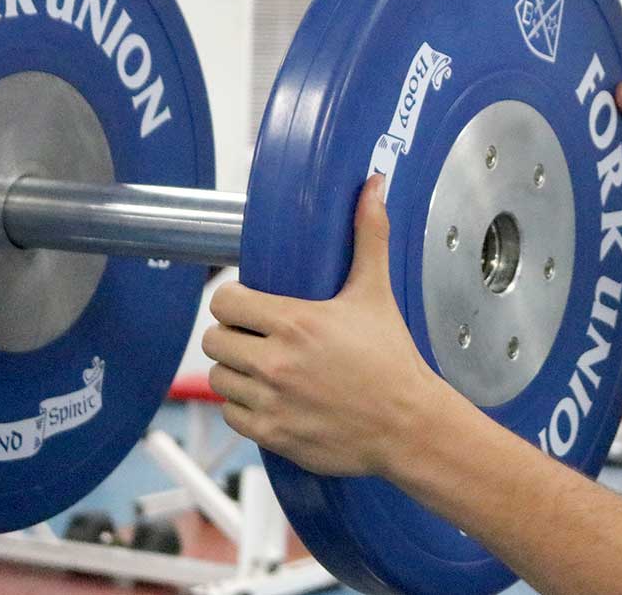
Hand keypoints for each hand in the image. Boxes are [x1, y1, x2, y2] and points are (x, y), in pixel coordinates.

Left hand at [202, 175, 449, 476]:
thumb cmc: (391, 360)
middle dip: (232, 335)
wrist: (407, 424)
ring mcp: (270, 401)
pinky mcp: (271, 433)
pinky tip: (270, 397)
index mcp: (296, 322)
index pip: (225, 301)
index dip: (234, 300)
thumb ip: (369, 237)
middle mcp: (276, 362)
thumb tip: (372, 188)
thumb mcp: (376, 294)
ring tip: (263, 367)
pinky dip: (243, 407)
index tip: (250, 305)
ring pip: (218, 377)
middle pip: (214, 339)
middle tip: (257, 336)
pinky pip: (230, 414)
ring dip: (235, 371)